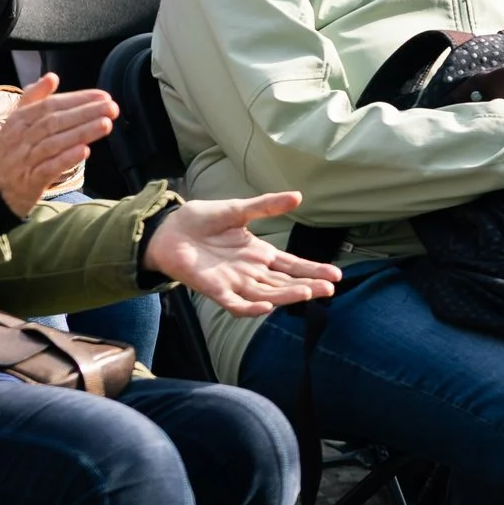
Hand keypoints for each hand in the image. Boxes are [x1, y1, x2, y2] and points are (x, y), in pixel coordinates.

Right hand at [0, 74, 117, 216]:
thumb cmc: (13, 148)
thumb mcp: (18, 121)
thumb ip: (35, 98)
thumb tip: (51, 77)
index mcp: (19, 120)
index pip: (50, 105)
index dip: (77, 99)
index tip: (103, 96)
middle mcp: (20, 138)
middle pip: (54, 122)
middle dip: (85, 113)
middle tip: (111, 108)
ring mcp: (24, 160)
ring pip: (54, 143)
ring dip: (82, 133)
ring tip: (106, 125)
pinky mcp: (30, 181)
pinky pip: (49, 168)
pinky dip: (66, 159)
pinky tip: (84, 151)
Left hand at [141, 191, 340, 316]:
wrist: (167, 229)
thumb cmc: (201, 220)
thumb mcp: (238, 209)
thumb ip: (267, 205)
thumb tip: (299, 196)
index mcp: (258, 253)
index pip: (292, 265)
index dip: (313, 270)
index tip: (336, 275)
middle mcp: (250, 271)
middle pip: (284, 282)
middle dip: (308, 286)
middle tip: (329, 288)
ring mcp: (234, 282)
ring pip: (267, 294)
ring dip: (287, 296)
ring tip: (308, 292)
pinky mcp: (214, 289)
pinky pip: (235, 304)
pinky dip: (250, 309)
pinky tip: (266, 307)